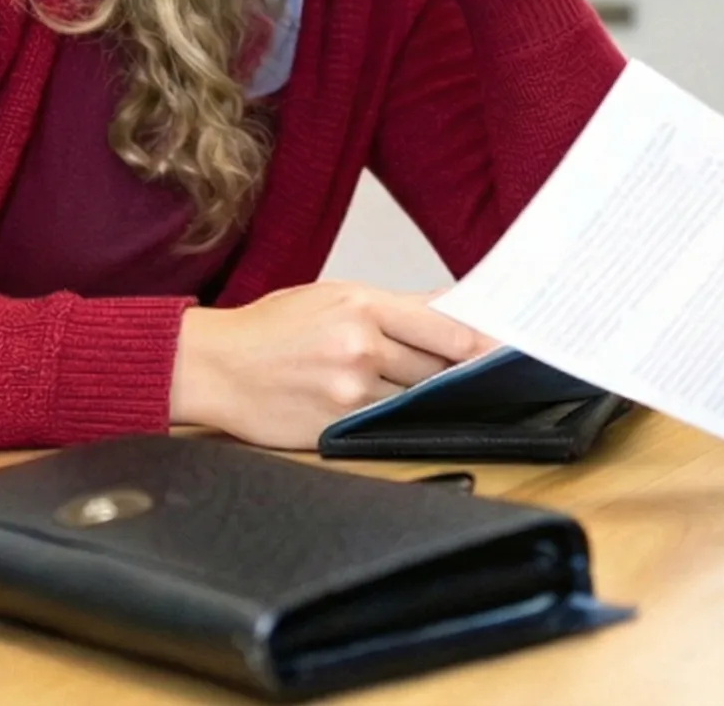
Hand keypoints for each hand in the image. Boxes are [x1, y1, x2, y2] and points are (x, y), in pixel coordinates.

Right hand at [170, 283, 498, 448]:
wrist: (212, 365)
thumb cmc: (269, 329)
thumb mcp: (330, 297)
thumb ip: (393, 307)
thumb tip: (452, 310)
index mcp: (361, 304)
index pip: (446, 326)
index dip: (484, 343)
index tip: (510, 349)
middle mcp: (360, 346)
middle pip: (438, 366)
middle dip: (462, 373)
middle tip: (494, 377)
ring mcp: (349, 391)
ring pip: (415, 399)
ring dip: (428, 398)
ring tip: (441, 395)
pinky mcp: (336, 427)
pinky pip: (385, 425)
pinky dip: (397, 420)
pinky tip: (400, 415)